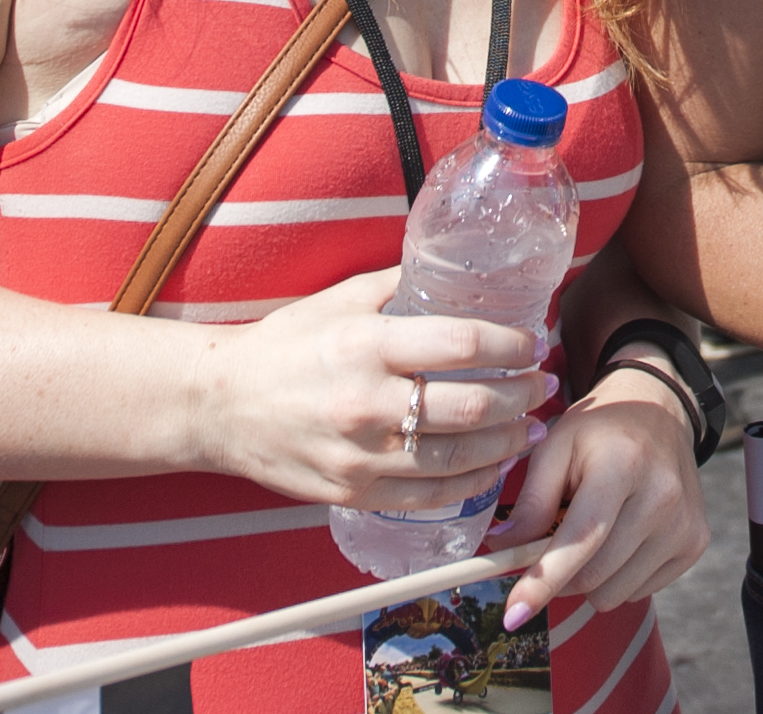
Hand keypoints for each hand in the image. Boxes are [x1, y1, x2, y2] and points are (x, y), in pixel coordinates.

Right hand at [193, 269, 552, 514]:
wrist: (219, 405)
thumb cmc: (285, 345)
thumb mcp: (341, 300)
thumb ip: (401, 284)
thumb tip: (462, 267)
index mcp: (366, 344)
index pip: (462, 344)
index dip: (511, 344)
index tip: (533, 342)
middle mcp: (365, 402)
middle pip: (471, 407)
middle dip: (522, 397)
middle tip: (543, 387)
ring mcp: (359, 455)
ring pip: (457, 458)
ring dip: (507, 444)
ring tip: (531, 428)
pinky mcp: (352, 492)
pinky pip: (428, 495)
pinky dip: (470, 483)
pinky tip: (492, 467)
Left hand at [493, 369, 708, 629]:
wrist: (661, 413)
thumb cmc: (600, 432)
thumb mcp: (555, 447)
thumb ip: (531, 501)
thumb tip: (503, 552)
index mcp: (623, 464)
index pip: (581, 538)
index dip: (543, 581)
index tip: (513, 616)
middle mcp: (662, 497)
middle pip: (593, 575)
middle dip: (558, 577)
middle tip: (548, 549)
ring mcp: (684, 524)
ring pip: (614, 594)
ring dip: (589, 580)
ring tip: (592, 535)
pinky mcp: (695, 543)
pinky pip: (639, 592)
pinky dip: (618, 577)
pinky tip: (620, 539)